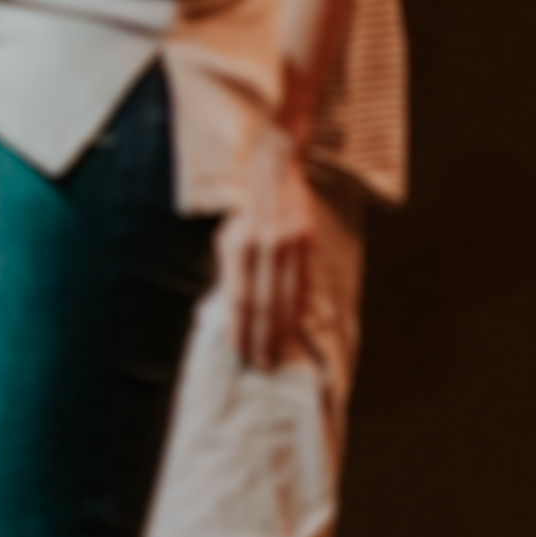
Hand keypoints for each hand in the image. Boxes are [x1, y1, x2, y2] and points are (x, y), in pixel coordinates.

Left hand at [217, 130, 319, 370]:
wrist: (275, 170)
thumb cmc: (244, 209)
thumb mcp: (227, 237)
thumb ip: (231, 271)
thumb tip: (234, 311)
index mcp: (239, 247)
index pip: (239, 299)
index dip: (240, 329)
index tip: (239, 354)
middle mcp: (265, 247)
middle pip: (264, 304)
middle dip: (263, 339)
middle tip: (263, 367)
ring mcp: (290, 245)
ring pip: (288, 298)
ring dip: (283, 331)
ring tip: (280, 355)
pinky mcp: (308, 243)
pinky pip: (305, 285)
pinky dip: (300, 310)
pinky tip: (296, 328)